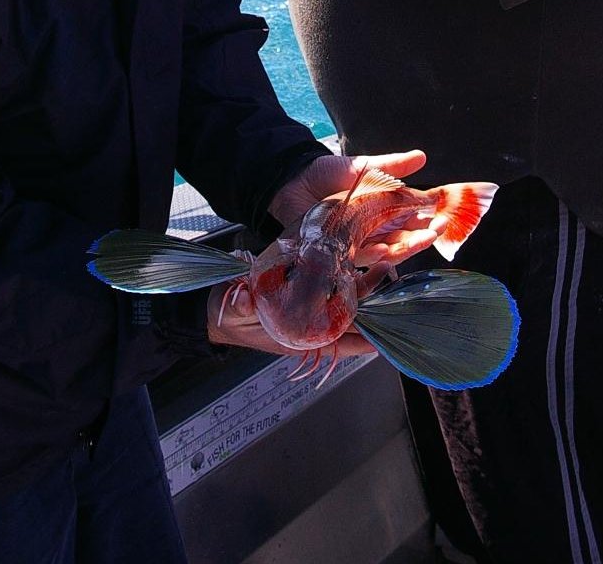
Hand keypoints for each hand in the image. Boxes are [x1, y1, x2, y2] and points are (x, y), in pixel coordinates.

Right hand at [206, 277, 376, 359]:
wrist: (217, 312)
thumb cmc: (227, 316)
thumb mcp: (231, 312)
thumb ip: (239, 307)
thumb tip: (243, 300)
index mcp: (297, 338)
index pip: (338, 343)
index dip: (363, 338)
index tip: (383, 328)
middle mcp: (310, 328)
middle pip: (350, 320)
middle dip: (372, 302)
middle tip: (386, 273)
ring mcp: (309, 312)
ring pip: (346, 303)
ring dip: (364, 287)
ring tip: (382, 263)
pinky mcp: (304, 295)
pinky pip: (332, 289)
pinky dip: (347, 277)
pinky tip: (359, 260)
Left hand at [270, 150, 443, 268]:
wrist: (294, 181)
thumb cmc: (328, 174)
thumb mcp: (363, 167)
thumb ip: (391, 166)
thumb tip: (422, 156)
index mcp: (383, 208)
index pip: (412, 215)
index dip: (428, 215)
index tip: (444, 213)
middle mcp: (375, 227)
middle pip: (405, 236)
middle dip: (424, 234)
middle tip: (439, 228)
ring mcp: (360, 240)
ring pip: (390, 249)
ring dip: (408, 247)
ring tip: (424, 240)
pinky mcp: (343, 251)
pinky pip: (363, 257)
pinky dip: (377, 255)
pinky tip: (387, 251)